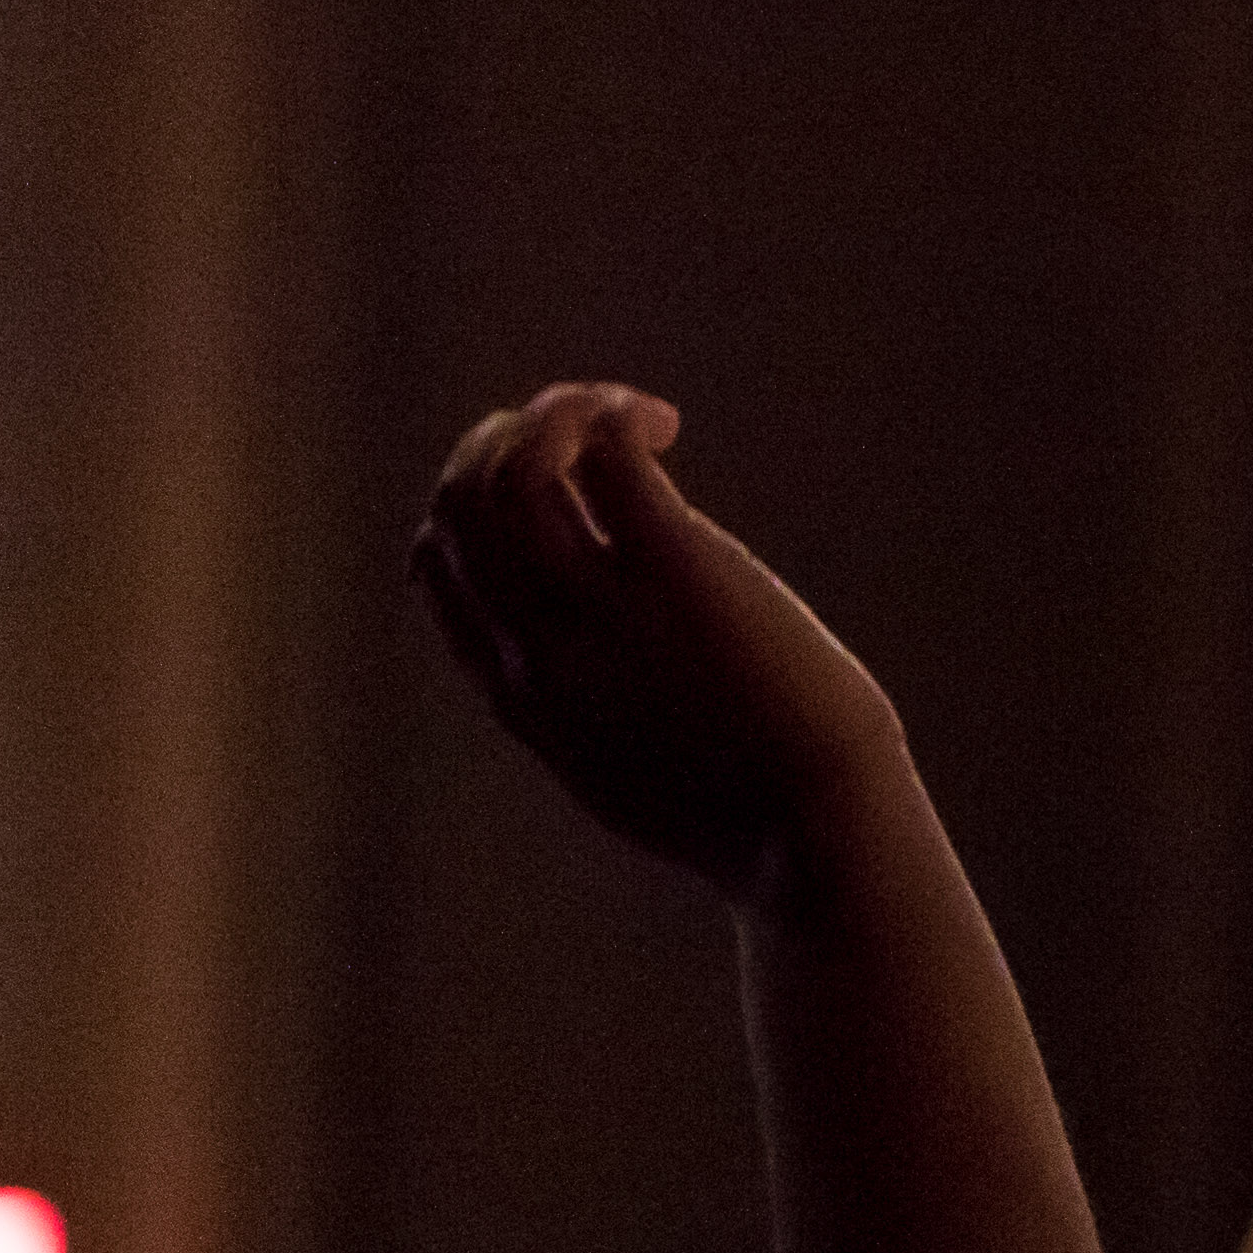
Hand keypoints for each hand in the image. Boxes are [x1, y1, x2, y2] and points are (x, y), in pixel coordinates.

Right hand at [412, 383, 902, 900]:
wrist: (815, 840)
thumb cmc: (747, 817)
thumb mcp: (629, 778)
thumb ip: (591, 720)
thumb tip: (608, 691)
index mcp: (520, 693)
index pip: (437, 563)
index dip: (471, 502)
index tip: (547, 486)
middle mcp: (541, 644)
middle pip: (460, 503)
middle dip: (500, 438)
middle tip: (583, 431)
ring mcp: (604, 608)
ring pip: (514, 470)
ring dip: (556, 413)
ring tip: (626, 417)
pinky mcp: (679, 570)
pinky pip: (605, 457)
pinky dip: (612, 412)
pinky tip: (662, 424)